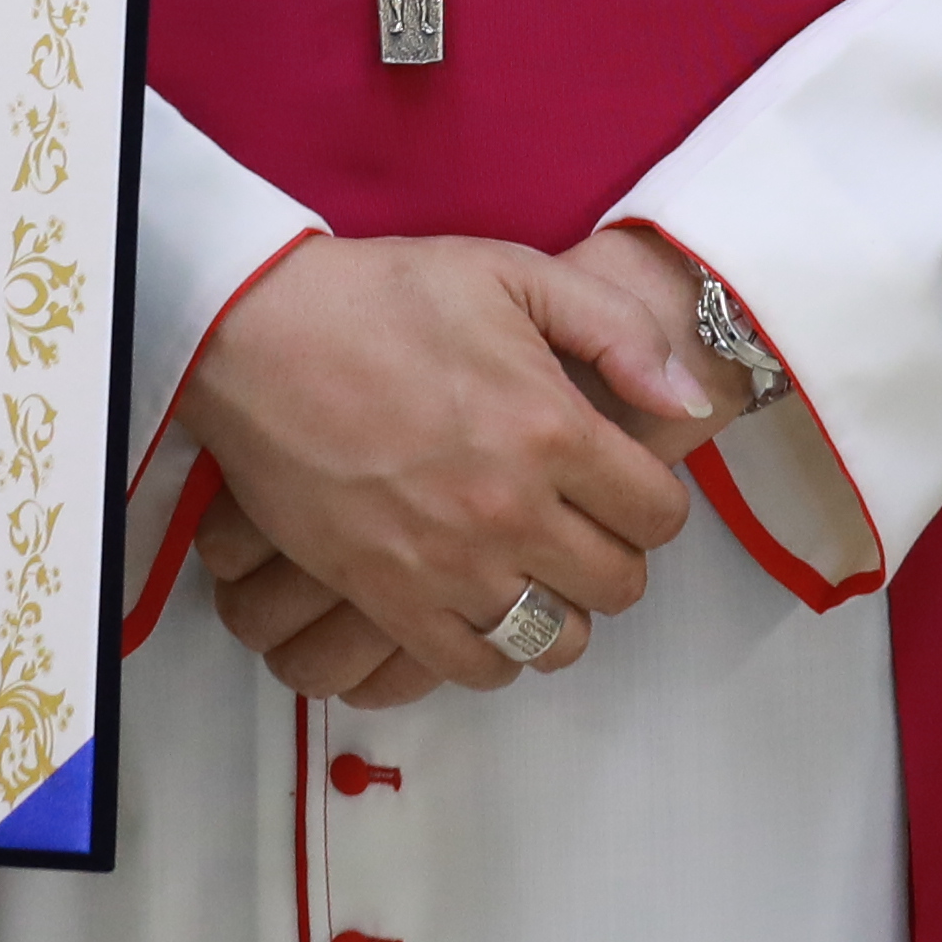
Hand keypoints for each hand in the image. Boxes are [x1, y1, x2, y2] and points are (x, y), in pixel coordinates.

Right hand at [171, 233, 707, 689]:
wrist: (258, 333)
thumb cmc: (385, 296)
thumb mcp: (513, 274)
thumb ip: (616, 331)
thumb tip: (684, 399)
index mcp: (552, 430)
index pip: (659, 516)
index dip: (654, 502)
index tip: (625, 486)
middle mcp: (511, 511)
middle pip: (618, 585)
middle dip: (615, 557)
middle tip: (582, 526)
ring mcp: (448, 564)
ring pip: (555, 641)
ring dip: (560, 611)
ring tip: (536, 572)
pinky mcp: (386, 596)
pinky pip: (473, 667)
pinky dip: (493, 650)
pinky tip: (483, 607)